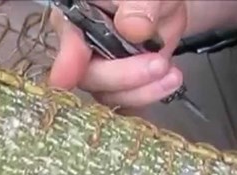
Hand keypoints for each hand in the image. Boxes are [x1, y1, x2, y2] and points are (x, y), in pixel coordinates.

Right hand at [49, 0, 188, 107]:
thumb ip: (137, 5)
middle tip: (158, 64)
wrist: (166, 6)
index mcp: (77, 19)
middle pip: (90, 76)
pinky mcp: (121, 86)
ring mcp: (102, 70)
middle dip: (123, 76)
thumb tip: (133, 28)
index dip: (67, 63)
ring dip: (142, 91)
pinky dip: (148, 97)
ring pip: (109, 95)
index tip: (65, 79)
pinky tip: (168, 83)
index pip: (68, 43)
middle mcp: (83, 49)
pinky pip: (127, 102)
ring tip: (171, 74)